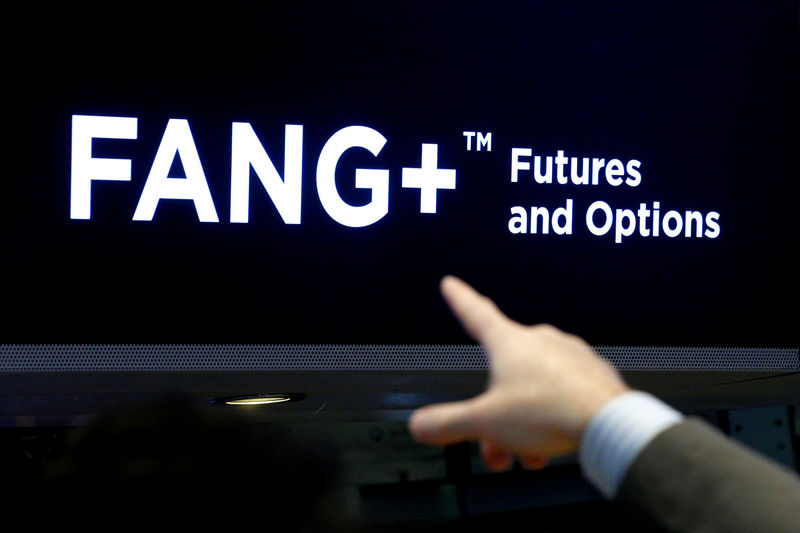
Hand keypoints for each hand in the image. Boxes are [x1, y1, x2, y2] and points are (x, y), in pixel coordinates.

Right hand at [408, 275, 630, 470]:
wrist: (610, 424)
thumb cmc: (550, 413)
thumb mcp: (485, 422)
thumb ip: (448, 423)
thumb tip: (420, 424)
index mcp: (509, 343)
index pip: (475, 313)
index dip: (460, 299)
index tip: (451, 284)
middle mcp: (540, 341)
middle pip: (502, 374)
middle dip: (494, 411)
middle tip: (493, 444)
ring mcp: (569, 355)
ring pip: (533, 388)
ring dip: (523, 422)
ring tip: (527, 453)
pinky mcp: (593, 374)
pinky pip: (563, 393)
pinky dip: (552, 416)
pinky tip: (554, 440)